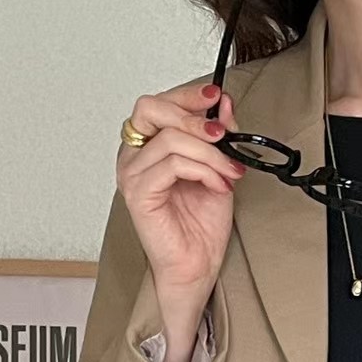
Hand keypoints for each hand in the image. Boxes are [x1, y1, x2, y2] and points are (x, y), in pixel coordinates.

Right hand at [117, 81, 244, 298]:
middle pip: (151, 109)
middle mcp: (133, 157)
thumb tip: (224, 105)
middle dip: (193, 117)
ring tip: (229, 173)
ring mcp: (132, 175)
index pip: (157, 104)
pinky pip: (173, 165)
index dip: (187, 95)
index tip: (217, 97)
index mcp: (146, 148)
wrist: (197, 266)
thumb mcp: (217, 168)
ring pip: (171, 139)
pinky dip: (203, 171)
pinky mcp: (138, 194)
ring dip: (210, 153)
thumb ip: (217, 136)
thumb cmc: (200, 225)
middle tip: (222, 134)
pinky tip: (218, 185)